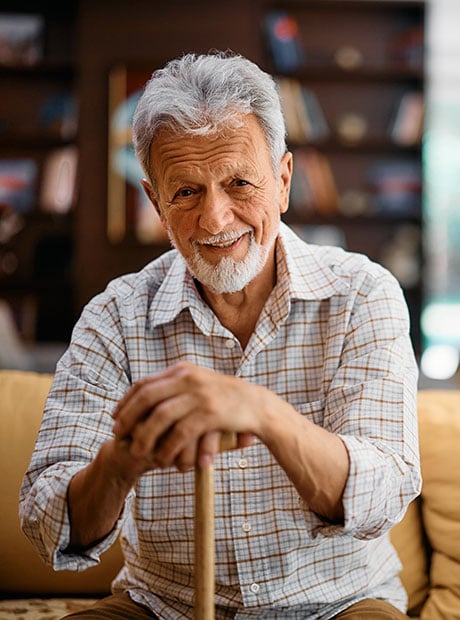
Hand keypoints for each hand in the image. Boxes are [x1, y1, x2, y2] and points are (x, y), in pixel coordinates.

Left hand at [111, 361, 261, 469]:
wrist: (257, 405)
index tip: (114, 417)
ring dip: (145, 437)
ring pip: (160, 416)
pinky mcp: (210, 413)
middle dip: (128, 418)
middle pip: (147, 397)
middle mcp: (188, 378)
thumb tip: (146, 396)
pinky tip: (163, 459)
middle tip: (117, 435)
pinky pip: (181, 432)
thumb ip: (176, 387)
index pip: (144, 383)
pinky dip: (168, 447)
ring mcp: (199, 394)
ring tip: (137, 452)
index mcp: (182, 370)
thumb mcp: (199, 384)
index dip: (126, 401)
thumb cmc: (225, 399)